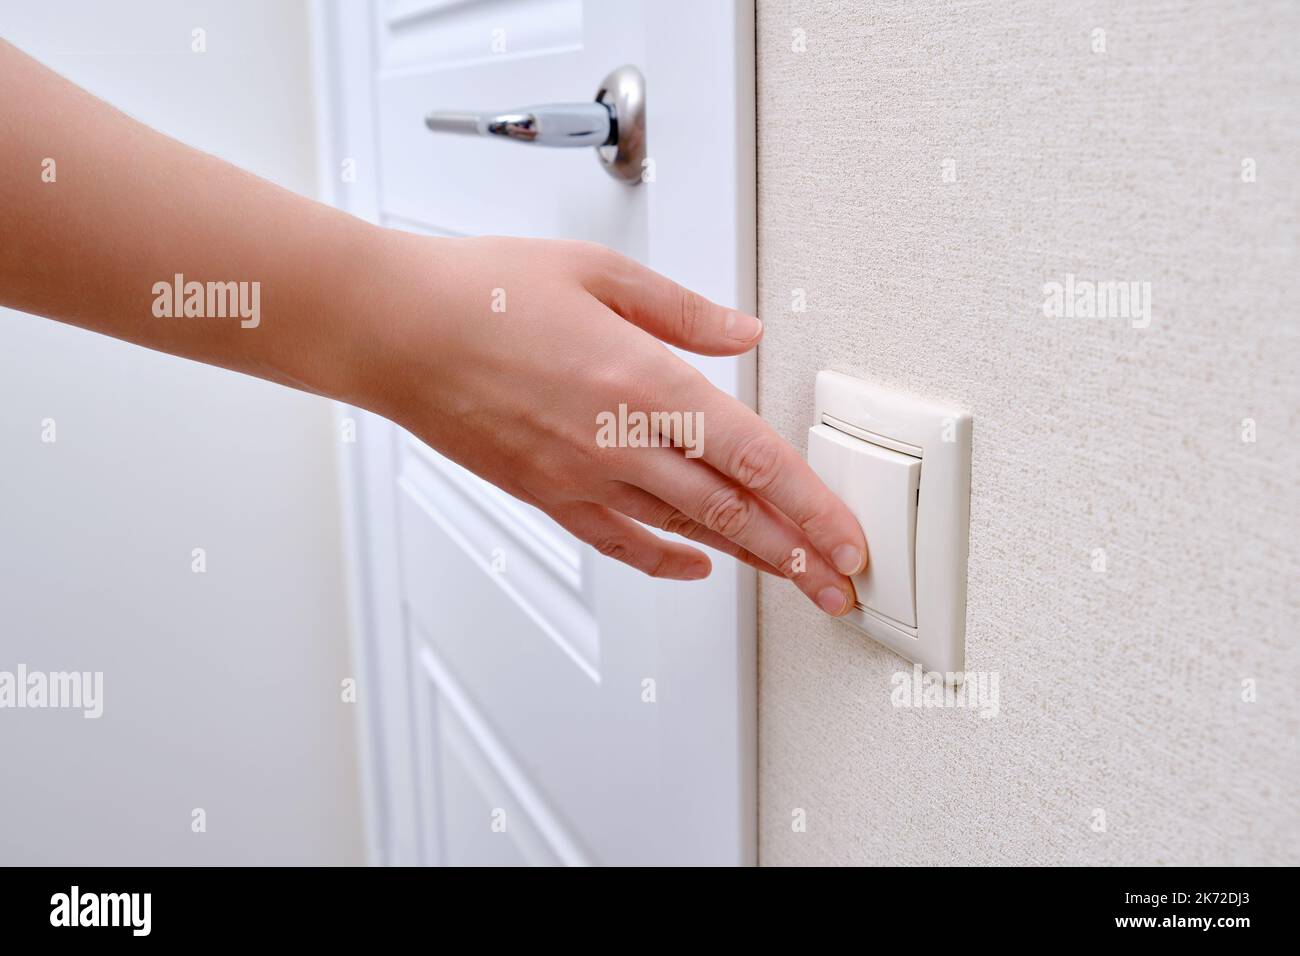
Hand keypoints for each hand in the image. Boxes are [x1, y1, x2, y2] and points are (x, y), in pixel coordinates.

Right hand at [347, 232, 868, 615]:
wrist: (395, 332)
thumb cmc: (485, 292)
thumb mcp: (601, 271)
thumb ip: (684, 312)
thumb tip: (745, 332)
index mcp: (645, 380)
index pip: (754, 457)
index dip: (811, 505)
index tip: (848, 538)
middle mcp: (620, 442)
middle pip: (733, 510)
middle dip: (799, 554)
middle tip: (842, 587)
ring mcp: (582, 476)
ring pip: (686, 531)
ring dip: (748, 560)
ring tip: (793, 583)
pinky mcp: (546, 493)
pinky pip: (619, 540)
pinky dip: (664, 559)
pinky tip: (696, 567)